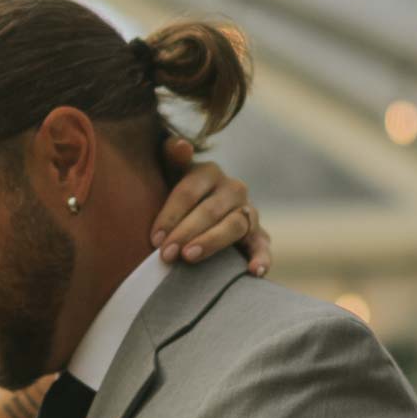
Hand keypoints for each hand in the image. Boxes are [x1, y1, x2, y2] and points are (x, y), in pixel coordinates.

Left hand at [153, 138, 271, 276]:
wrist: (198, 208)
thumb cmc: (175, 193)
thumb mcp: (169, 172)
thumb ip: (171, 157)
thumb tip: (181, 145)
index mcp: (208, 172)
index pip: (188, 191)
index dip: (170, 215)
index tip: (154, 238)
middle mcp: (232, 189)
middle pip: (209, 211)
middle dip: (186, 232)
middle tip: (166, 255)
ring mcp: (248, 211)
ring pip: (234, 226)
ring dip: (212, 242)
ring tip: (190, 257)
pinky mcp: (258, 233)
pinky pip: (262, 245)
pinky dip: (262, 258)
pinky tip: (255, 272)